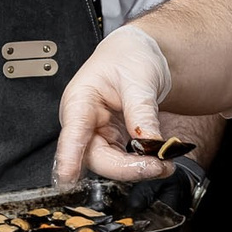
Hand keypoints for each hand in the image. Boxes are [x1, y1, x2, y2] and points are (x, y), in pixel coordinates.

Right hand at [54, 24, 175, 184]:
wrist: (139, 54)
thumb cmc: (128, 57)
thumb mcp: (138, 80)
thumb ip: (142, 113)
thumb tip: (150, 143)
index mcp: (79, 102)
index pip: (72, 134)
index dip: (69, 158)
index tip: (68, 177)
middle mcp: (83, 123)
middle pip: (95, 158)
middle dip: (125, 168)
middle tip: (157, 166)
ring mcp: (96, 134)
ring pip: (110, 165)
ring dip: (136, 169)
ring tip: (164, 163)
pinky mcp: (112, 141)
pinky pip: (123, 161)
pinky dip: (141, 164)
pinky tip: (158, 160)